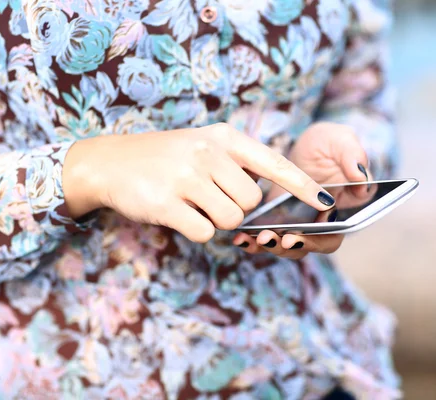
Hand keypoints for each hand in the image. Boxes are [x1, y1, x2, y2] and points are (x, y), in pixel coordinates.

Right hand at [62, 123, 335, 242]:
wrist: (110, 162)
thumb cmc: (164, 157)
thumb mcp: (202, 145)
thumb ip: (235, 165)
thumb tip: (264, 200)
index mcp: (222, 138)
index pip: (273, 162)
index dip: (301, 185)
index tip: (326, 201)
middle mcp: (207, 154)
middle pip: (252, 202)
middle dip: (238, 210)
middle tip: (212, 200)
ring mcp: (186, 178)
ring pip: (230, 220)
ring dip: (216, 221)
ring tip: (193, 204)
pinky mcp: (167, 204)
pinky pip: (203, 232)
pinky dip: (196, 231)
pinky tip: (178, 214)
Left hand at [233, 123, 370, 257]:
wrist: (304, 144)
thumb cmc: (329, 143)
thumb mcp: (342, 141)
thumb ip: (353, 155)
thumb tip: (361, 178)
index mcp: (342, 211)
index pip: (332, 236)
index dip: (316, 241)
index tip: (297, 238)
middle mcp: (319, 224)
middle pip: (305, 247)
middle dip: (286, 247)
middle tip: (269, 239)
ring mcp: (297, 225)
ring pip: (283, 246)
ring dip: (267, 246)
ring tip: (249, 238)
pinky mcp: (275, 221)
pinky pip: (265, 237)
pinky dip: (251, 241)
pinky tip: (238, 237)